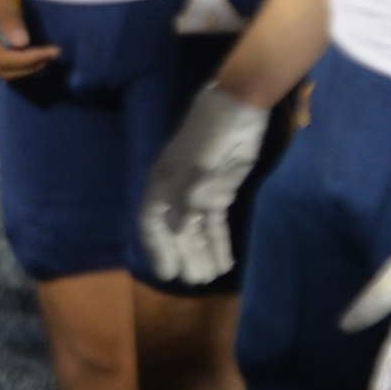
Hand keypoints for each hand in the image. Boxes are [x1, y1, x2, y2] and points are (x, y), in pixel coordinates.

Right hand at [0, 0, 57, 83]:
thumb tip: (22, 43)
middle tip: (52, 55)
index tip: (52, 51)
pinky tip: (30, 51)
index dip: (28, 59)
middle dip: (28, 66)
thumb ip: (9, 18)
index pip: (3, 59)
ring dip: (23, 66)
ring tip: (45, 56)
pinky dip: (16, 60)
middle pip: (1, 69)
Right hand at [138, 85, 270, 285]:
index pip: (152, 223)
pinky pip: (217, 222)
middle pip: (175, 231)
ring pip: (197, 229)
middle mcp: (176, 190)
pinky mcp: (221, 189)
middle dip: (184, 255)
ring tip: (210, 276)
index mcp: (162, 183)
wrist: (238, 108)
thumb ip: (188, 202)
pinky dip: (220, 241)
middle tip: (196, 281)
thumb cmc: (211, 137)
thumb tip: (178, 231)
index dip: (158, 248)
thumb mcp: (197, 171)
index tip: (168, 273)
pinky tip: (226, 260)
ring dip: (203, 252)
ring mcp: (198, 190)